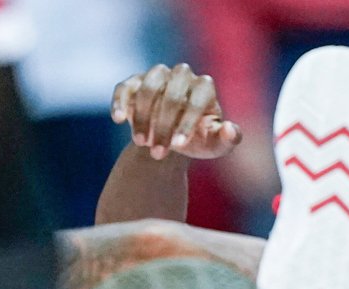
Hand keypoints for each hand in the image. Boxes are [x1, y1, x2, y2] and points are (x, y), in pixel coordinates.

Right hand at [111, 64, 240, 160]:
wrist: (172, 140)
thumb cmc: (199, 141)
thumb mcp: (215, 145)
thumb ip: (228, 139)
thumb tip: (229, 129)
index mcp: (204, 87)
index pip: (196, 100)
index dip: (187, 123)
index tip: (179, 146)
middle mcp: (182, 75)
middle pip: (171, 94)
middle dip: (164, 126)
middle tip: (158, 153)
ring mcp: (156, 75)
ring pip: (148, 87)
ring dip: (142, 117)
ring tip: (141, 143)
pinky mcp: (134, 82)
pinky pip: (125, 87)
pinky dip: (120, 102)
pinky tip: (119, 120)